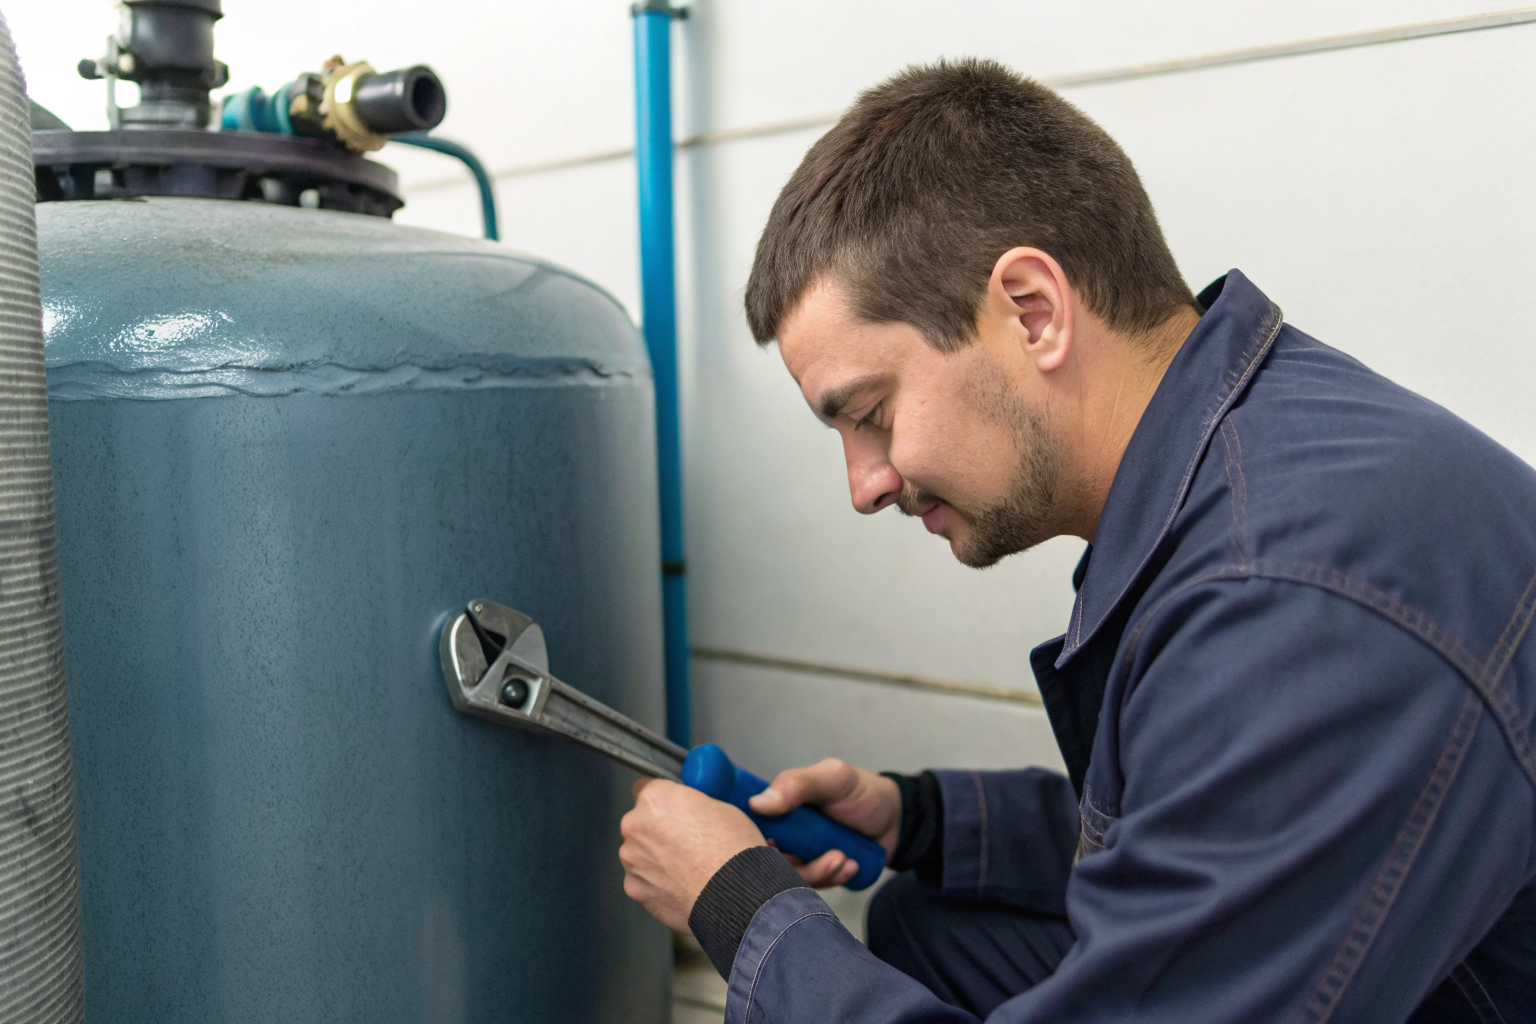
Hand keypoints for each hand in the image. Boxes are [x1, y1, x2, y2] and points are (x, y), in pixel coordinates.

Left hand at [619, 778, 765, 931]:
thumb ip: (691, 805)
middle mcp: (634, 825)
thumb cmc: (732, 849)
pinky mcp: (634, 889)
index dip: (663, 800)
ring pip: (639, 853)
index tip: (674, 810)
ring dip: (654, 858)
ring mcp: (631, 859)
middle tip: (684, 842)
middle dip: (656, 830)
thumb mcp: (721, 807)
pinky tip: (679, 887)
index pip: (646, 788)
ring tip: (685, 870)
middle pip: (640, 822)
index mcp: (656, 798)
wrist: (735, 894)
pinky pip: (641, 880)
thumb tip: (689, 811)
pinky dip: (656, 884)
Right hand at [749, 759, 901, 887]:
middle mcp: (778, 834)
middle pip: (762, 861)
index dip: (753, 841)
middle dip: (796, 865)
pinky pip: (808, 889)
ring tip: (844, 858)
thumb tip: (758, 804)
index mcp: (774, 807)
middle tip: (831, 856)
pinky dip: (831, 880)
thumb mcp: (834, 779)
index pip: (745, 828)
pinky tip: (851, 865)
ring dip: (819, 873)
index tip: (778, 846)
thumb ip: (798, 785)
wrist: (894, 821)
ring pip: (785, 879)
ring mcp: (795, 857)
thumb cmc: (861, 793)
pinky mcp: (812, 876)